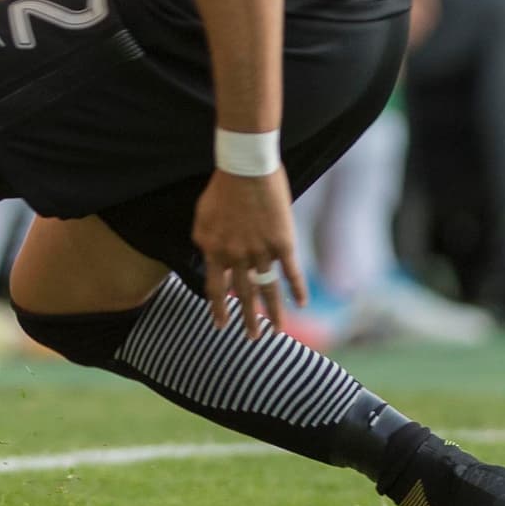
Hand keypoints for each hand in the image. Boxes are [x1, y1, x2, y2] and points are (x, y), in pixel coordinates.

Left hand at [192, 166, 305, 338]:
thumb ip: (204, 241)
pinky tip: (302, 304)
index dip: (218, 308)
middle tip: (252, 338)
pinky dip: (297, 289)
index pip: (214, 288)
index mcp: (214, 250)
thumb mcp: (202, 217)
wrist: (245, 167)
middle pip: (242, 295)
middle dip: (247, 319)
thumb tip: (207, 256)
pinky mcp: (283, 243)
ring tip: (275, 332)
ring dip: (272, 314)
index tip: (221, 325)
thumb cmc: (221, 188)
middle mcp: (237, 257)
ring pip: (267, 290)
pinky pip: (291, 272)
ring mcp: (261, 252)